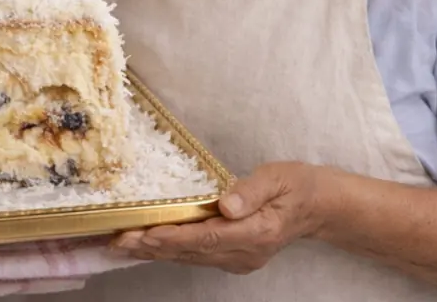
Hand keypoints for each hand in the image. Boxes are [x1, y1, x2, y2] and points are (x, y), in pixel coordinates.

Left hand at [111, 161, 332, 274]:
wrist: (318, 208)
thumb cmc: (297, 185)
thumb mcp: (278, 177)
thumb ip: (251, 190)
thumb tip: (226, 203)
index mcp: (258, 231)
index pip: (209, 237)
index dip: (175, 236)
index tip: (146, 232)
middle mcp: (246, 252)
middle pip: (193, 252)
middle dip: (153, 246)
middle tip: (118, 239)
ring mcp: (240, 260)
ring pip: (191, 257)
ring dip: (156, 251)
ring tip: (123, 243)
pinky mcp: (234, 258)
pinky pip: (197, 256)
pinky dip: (171, 250)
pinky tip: (149, 244)